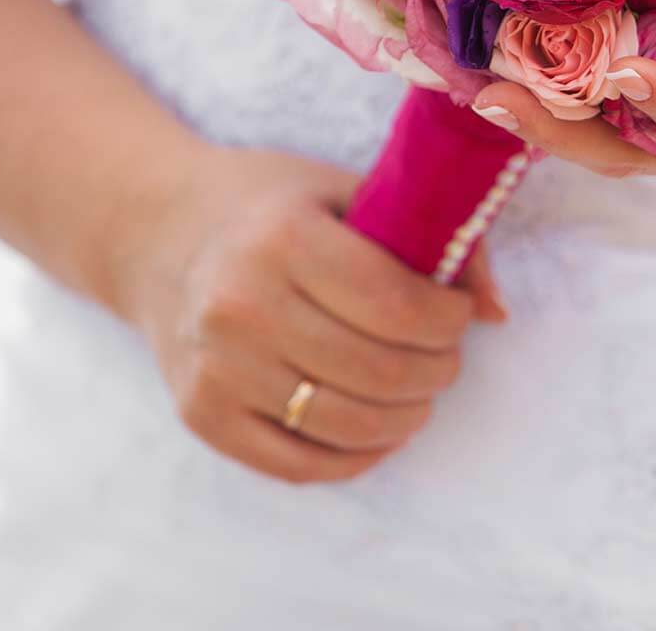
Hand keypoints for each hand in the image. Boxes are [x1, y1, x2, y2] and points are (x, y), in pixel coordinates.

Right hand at [115, 144, 505, 483]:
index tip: (460, 313)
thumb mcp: (343, 191)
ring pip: (345, 425)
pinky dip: (357, 454)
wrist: (159, 235)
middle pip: (378, 371)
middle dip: (437, 370)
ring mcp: (216, 368)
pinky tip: (377, 424)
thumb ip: (428, 237)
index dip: (448, 319)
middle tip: (446, 356)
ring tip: (419, 391)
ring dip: (407, 416)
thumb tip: (497, 311)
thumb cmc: (269, 205)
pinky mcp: (201, 415)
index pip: (395, 304)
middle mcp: (241, 306)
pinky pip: (300, 464)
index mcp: (281, 238)